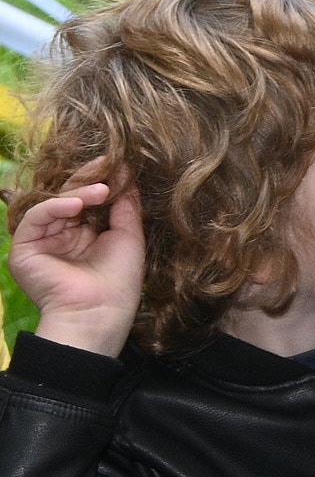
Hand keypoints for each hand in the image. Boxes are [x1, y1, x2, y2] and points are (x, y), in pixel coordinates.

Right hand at [9, 167, 144, 357]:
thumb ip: (126, 205)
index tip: (117, 163)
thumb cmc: (119, 280)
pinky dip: (53, 207)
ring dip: (76, 193)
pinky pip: (34, 218)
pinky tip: (76, 205)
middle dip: (87, 180)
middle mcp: (61, 236)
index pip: (87, 200)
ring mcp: (42, 242)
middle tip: (106, 164)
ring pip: (52, 204)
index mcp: (84, 234)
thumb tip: (126, 174)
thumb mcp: (129, 235)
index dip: (100, 180)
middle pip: (68, 197)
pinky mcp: (23, 249)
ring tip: (100, 190)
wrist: (99, 312)